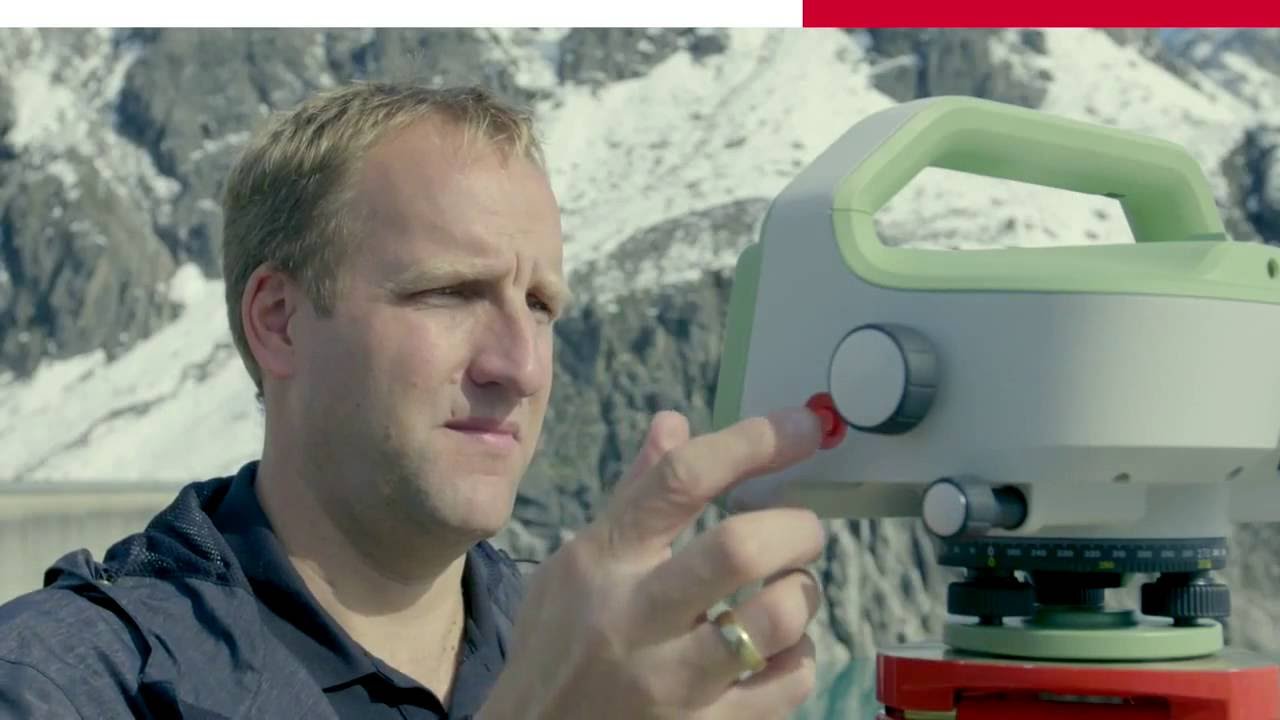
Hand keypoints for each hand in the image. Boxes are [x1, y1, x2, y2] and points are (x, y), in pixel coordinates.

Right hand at [481, 406, 825, 719]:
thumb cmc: (558, 649)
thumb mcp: (574, 566)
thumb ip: (634, 498)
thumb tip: (675, 423)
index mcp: (604, 562)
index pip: (681, 481)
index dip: (754, 442)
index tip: (805, 425)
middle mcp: (635, 618)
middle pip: (739, 549)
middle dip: (796, 527)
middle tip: (803, 529)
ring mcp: (671, 683)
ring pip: (778, 618)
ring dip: (802, 592)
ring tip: (790, 590)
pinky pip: (790, 683)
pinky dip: (798, 656)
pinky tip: (777, 651)